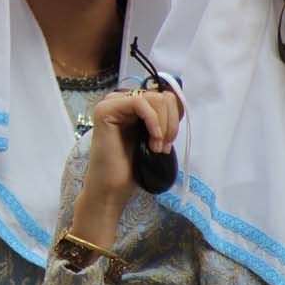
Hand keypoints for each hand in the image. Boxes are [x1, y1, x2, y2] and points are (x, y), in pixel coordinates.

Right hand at [70, 89, 181, 246]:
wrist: (111, 189)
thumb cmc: (131, 168)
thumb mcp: (154, 138)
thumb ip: (162, 119)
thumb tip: (178, 101)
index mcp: (132, 107)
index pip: (164, 97)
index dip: (174, 118)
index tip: (170, 142)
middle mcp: (120, 101)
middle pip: (162, 96)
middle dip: (170, 124)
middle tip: (163, 148)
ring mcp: (110, 104)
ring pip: (154, 98)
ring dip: (163, 126)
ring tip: (156, 148)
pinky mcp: (105, 110)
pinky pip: (139, 102)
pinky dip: (153, 121)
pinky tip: (152, 140)